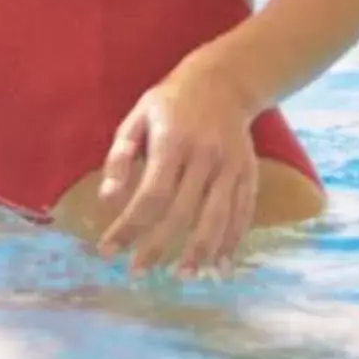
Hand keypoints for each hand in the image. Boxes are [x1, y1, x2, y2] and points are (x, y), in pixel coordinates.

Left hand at [94, 59, 261, 276]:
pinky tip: (219, 266)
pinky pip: (242, 214)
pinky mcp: (250, 175)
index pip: (150, 195)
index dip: (129, 226)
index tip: (108, 249)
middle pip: (183, 212)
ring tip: (182, 276)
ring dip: (200, 252)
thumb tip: (109, 199)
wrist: (224, 82)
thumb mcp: (137, 119)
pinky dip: (231, 242)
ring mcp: (232, 168)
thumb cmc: (170, 103)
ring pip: (218, 218)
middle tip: (138, 272)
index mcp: (172, 142)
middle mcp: (206, 157)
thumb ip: (120, 158)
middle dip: (159, 246)